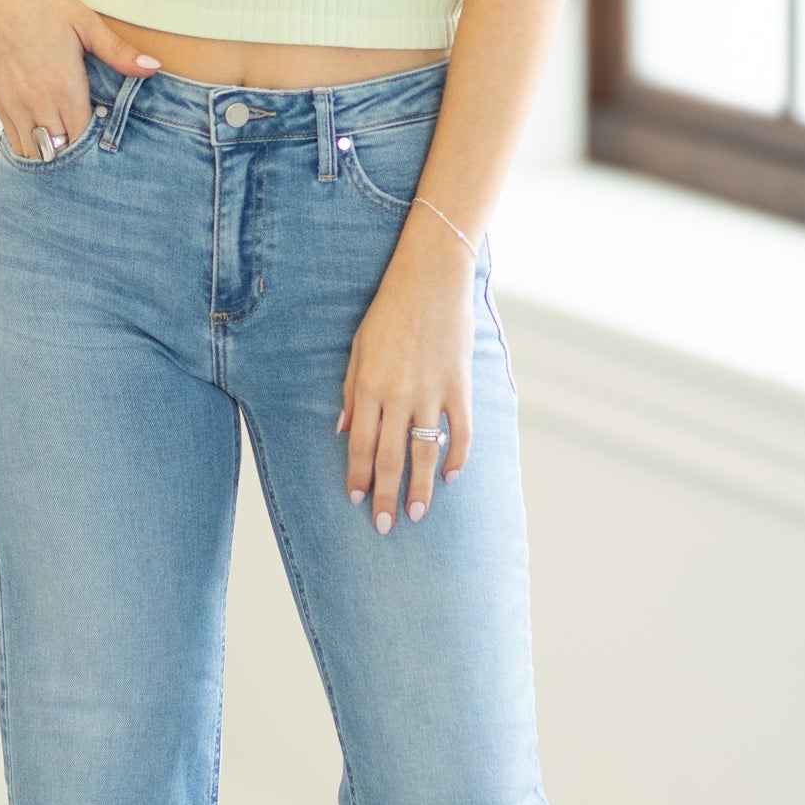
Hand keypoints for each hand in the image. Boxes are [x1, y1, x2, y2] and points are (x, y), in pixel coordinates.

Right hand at [0, 0, 159, 156]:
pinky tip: (46, 138)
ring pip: (37, 152)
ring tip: (70, 144)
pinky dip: (32, 146)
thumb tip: (154, 67)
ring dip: (54, 153)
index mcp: (65, 86)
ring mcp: (15, 105)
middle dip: (78, 153)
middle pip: (62, 151)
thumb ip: (118, 53)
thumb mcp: (85, 22)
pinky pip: (15, 141)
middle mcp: (38, 102)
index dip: (98, 144)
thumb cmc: (40, 2)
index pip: (85, 139)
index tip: (110, 138)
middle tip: (93, 145)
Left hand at [337, 223, 475, 529]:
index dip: (359, 477)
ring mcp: (432, 392)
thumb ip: (351, 392)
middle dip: (385, 495)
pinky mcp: (460, 385)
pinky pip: (461, 430)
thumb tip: (344, 431)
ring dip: (420, 488)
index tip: (357, 502)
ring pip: (425, 452)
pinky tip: (451, 477)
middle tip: (384, 526)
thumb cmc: (388, 311)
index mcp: (369, 386)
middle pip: (390, 457)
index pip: (361, 445)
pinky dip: (457, 456)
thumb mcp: (358, 348)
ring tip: (416, 515)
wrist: (430, 277)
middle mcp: (399, 395)